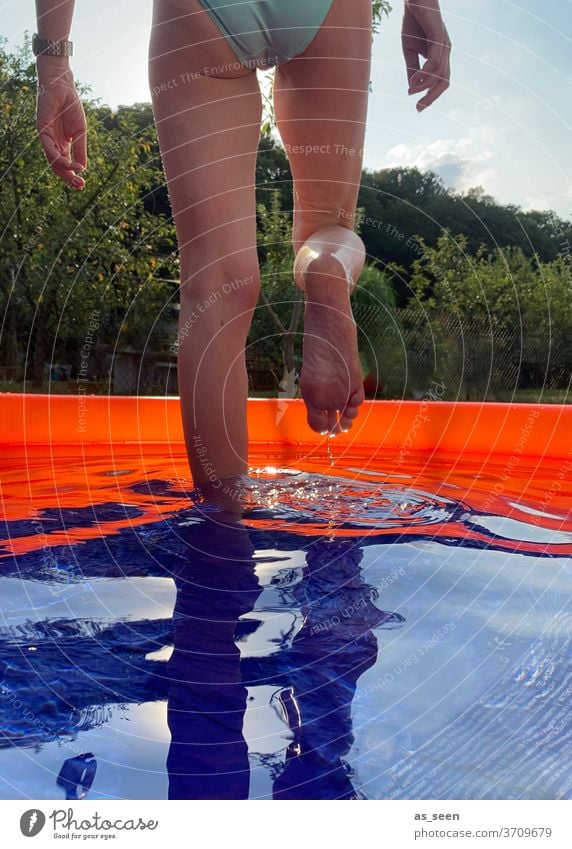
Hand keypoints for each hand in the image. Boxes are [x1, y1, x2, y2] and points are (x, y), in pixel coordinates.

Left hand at [36, 60, 87, 188]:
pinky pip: (48, 148)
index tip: (83, 184)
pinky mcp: (42, 130)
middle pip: (58, 167)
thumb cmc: (71, 106)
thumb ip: (80, 150)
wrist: (63, 86)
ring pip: (52, 161)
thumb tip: (83, 168)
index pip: (66, 165)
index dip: (73, 176)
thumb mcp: (80, 132)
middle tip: (79, 185)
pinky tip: (69, 163)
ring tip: (76, 176)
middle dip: (68, 178)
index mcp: (62, 145)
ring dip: (64, 171)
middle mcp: (53, 144)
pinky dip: (58, 158)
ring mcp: (46, 138)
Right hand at [402, 0, 451, 111]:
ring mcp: (443, 44)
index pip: (440, 82)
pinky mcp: (438, 36)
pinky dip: (425, 73)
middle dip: (432, 97)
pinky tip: (414, 79)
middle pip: (444, 82)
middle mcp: (445, 52)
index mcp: (440, 56)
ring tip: (410, 90)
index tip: (417, 108)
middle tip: (418, 108)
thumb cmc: (413, 22)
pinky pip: (435, 60)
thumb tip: (412, 87)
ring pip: (440, 74)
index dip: (431, 96)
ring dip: (425, 85)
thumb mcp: (409, 51)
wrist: (413, 0)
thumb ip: (412, 68)